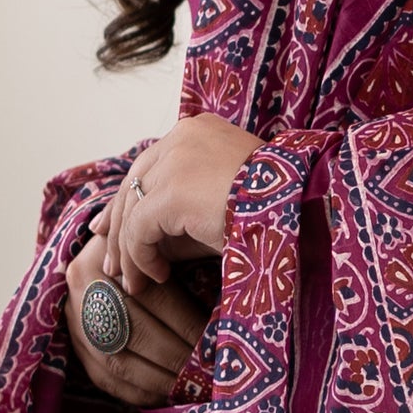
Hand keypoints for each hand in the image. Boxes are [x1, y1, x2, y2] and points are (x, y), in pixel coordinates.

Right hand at [62, 235, 211, 407]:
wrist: (100, 256)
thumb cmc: (145, 252)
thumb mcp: (159, 246)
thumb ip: (181, 262)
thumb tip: (225, 297)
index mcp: (109, 257)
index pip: (155, 297)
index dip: (187, 323)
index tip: (216, 341)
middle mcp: (83, 288)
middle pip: (136, 332)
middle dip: (178, 357)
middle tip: (210, 372)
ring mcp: (74, 321)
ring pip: (120, 361)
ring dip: (161, 380)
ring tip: (194, 387)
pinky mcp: (75, 348)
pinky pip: (107, 380)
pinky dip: (139, 393)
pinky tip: (167, 396)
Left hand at [89, 115, 265, 294]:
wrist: (301, 206)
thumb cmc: (275, 204)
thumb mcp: (227, 193)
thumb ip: (187, 201)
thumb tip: (147, 234)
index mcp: (197, 130)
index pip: (149, 165)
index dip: (129, 199)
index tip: (112, 229)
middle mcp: (181, 137)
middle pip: (134, 183)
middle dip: (118, 224)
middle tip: (112, 261)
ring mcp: (175, 161)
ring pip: (133, 209)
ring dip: (128, 251)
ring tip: (134, 282)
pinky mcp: (171, 191)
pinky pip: (139, 229)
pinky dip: (141, 257)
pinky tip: (156, 276)